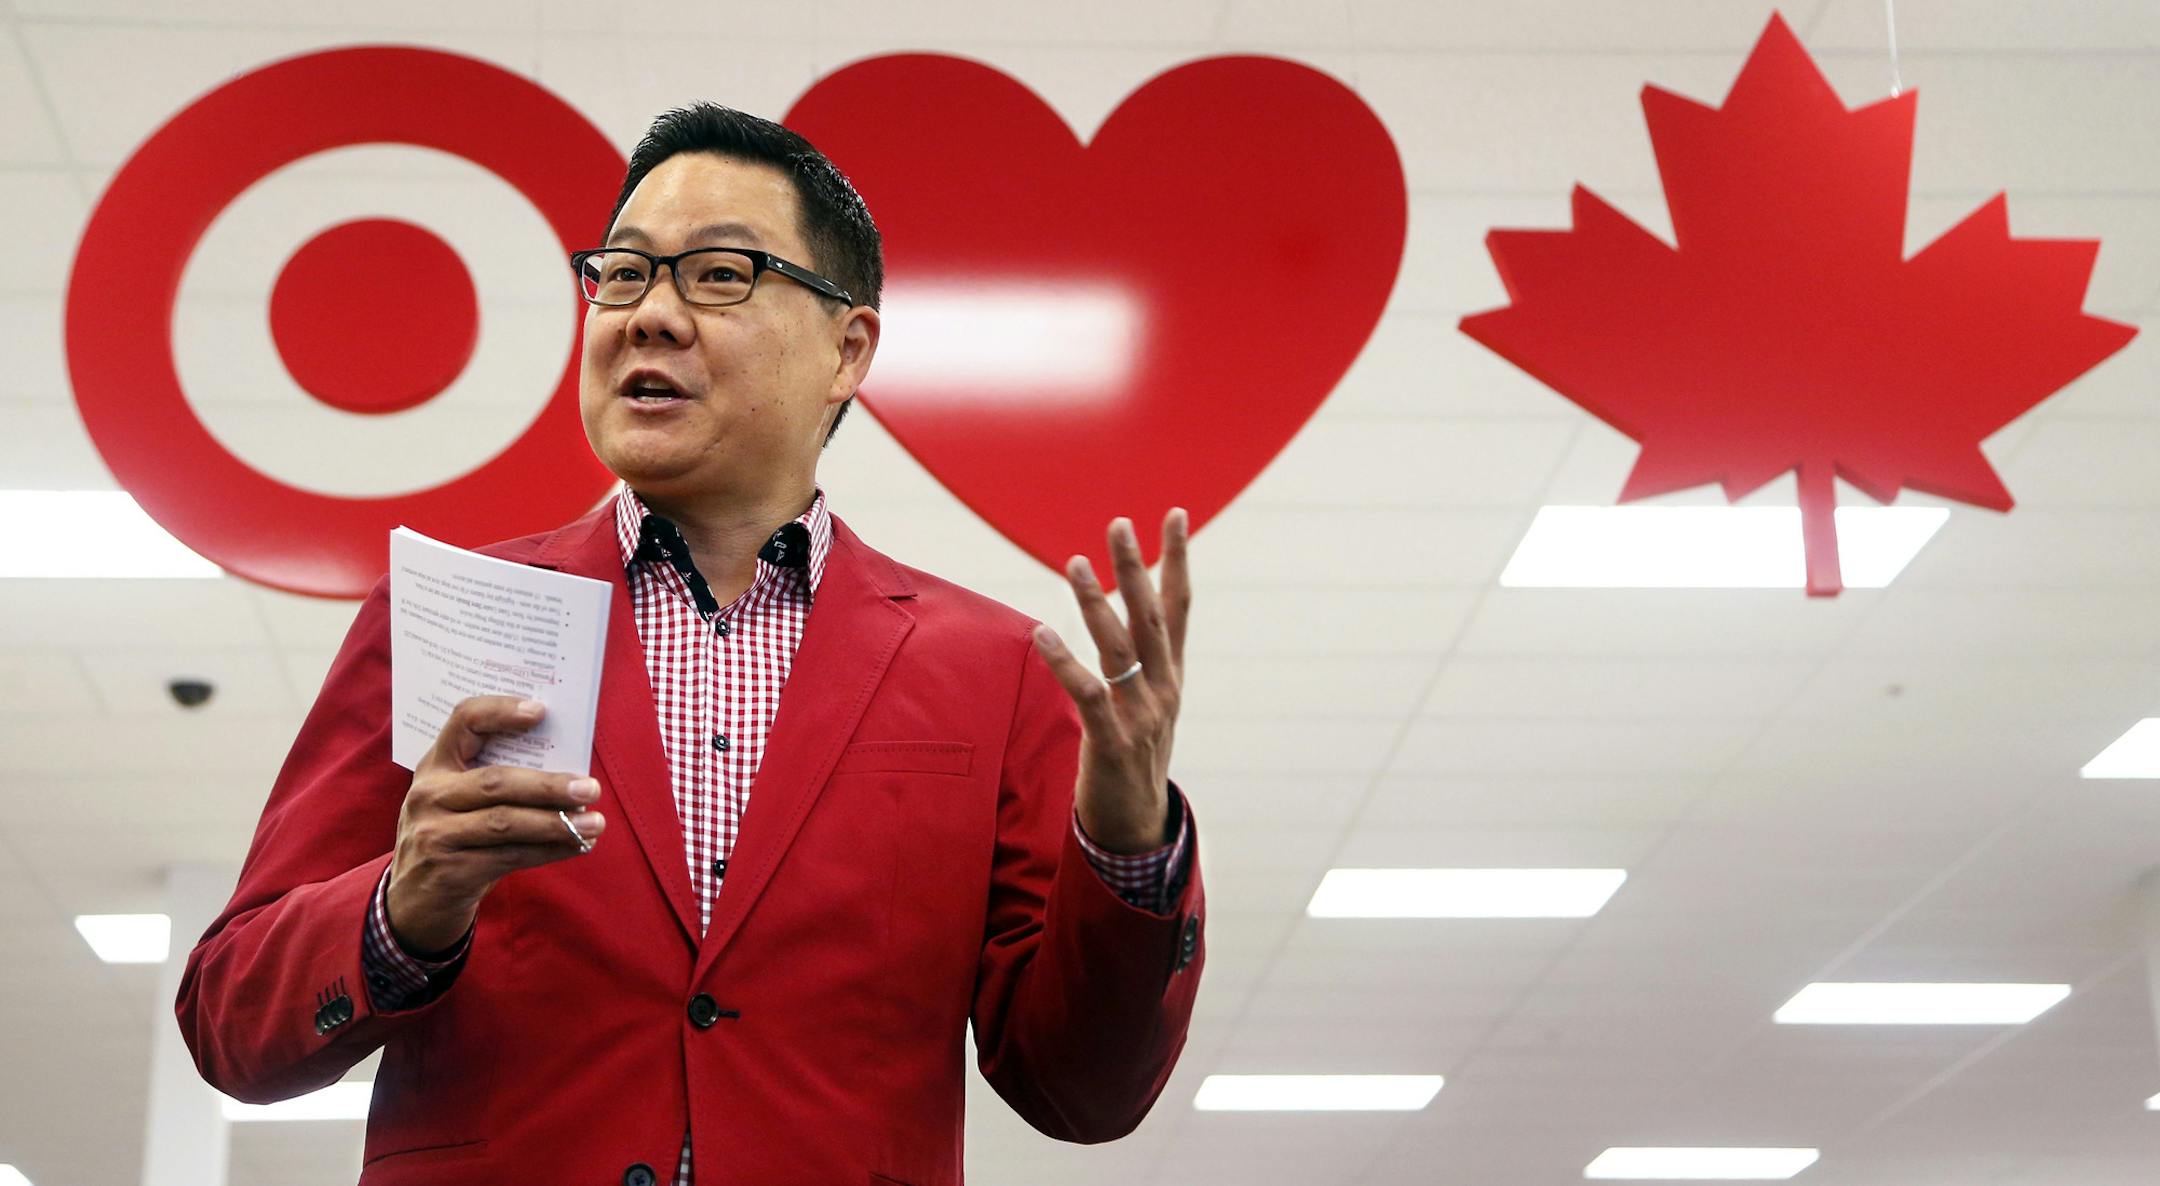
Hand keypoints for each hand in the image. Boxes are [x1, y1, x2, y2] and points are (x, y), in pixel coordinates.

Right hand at [385, 696, 606, 953]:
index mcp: (435, 765)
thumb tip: (570, 771)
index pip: (464, 721)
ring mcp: (435, 834)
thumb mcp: (459, 800)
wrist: (416, 901)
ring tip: (596, 822)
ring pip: (506, 822)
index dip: (501, 711)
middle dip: (549, 785)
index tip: (540, 712)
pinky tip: (578, 845)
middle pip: (496, 781)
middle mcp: (429, 795)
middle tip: (591, 788)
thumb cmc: (454, 836)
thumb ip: (497, 780)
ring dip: (557, 822)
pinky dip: (550, 851)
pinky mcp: (449, 870)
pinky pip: (510, 856)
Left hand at [1032, 510, 1190, 853]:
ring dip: (1098, 603)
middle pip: (1151, 617)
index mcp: (1173, 675)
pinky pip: (1088, 694)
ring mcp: (1141, 715)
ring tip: (1075, 564)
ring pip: (1119, 648)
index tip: (1176, 514)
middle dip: (1136, 567)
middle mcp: (1163, 689)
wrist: (1137, 824)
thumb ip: (1146, 659)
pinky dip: (1064, 662)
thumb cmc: (1136, 755)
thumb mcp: (1152, 703)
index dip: (1178, 559)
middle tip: (1120, 524)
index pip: (1180, 606)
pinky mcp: (1112, 741)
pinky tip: (1042, 633)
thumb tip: (1133, 610)